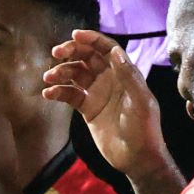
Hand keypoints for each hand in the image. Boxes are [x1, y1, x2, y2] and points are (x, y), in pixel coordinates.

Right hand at [46, 30, 176, 179]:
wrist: (136, 157)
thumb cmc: (144, 129)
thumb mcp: (140, 101)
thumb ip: (128, 76)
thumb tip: (114, 52)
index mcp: (125, 74)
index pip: (107, 50)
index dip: (92, 40)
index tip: (74, 35)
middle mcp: (110, 80)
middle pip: (87, 58)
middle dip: (71, 52)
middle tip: (56, 53)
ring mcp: (97, 94)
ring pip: (75, 75)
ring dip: (61, 72)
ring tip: (49, 77)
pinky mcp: (87, 109)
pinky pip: (70, 95)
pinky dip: (58, 92)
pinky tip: (48, 94)